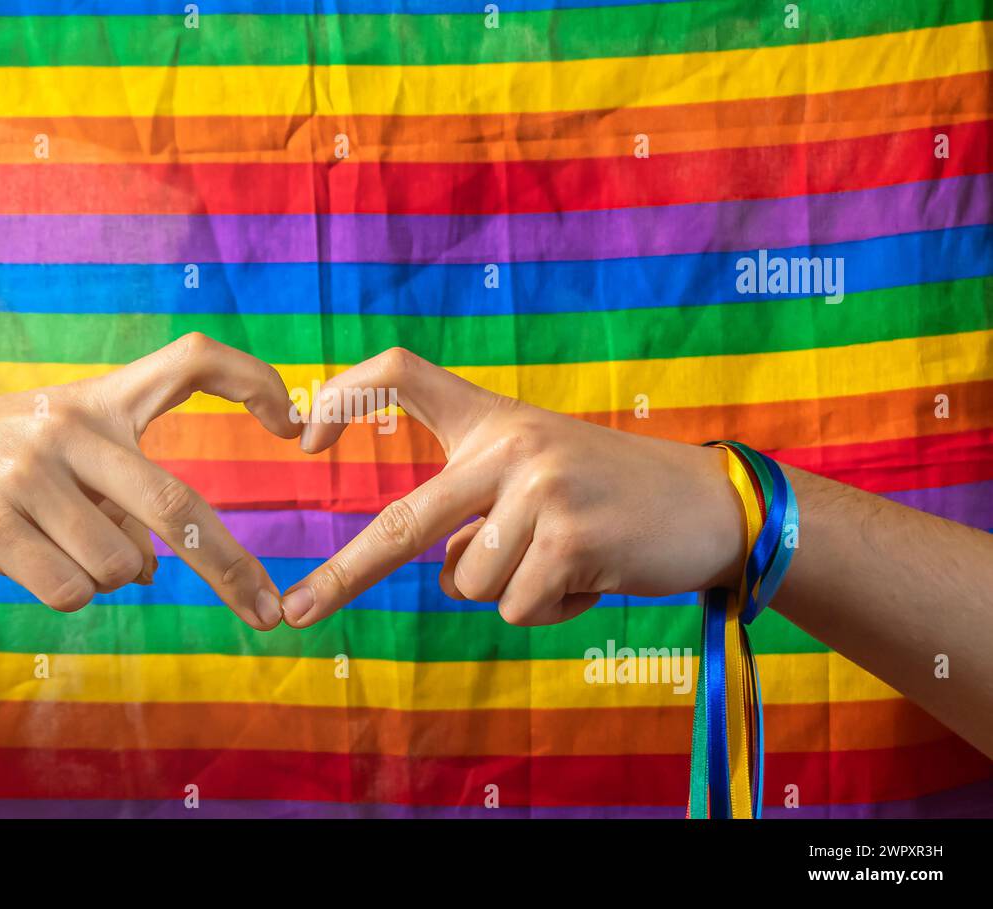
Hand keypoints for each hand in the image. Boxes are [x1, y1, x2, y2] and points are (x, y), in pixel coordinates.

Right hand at [0, 333, 298, 628]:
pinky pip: (74, 591)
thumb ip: (117, 491)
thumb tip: (160, 569)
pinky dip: (67, 593)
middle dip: (232, 569)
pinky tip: (24, 561)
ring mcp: (32, 475)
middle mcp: (71, 427)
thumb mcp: (56, 449)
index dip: (252, 380)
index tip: (291, 420)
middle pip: (178, 506)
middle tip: (267, 614)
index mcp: (96, 399)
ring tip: (55, 544)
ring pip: (124, 565)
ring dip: (108, 575)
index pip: (191, 360)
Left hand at [281, 348, 746, 626]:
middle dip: (344, 575)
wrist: (709, 506)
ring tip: (566, 558)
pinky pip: (517, 607)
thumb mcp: (537, 474)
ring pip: (468, 582)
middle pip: (405, 520)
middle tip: (295, 614)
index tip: (302, 436)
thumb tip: (438, 572)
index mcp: (492, 419)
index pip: (403, 373)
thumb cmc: (607, 497)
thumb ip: (475, 507)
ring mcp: (541, 488)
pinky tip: (591, 576)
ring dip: (510, 589)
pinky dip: (548, 610)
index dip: (345, 395)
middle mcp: (510, 444)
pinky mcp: (572, 537)